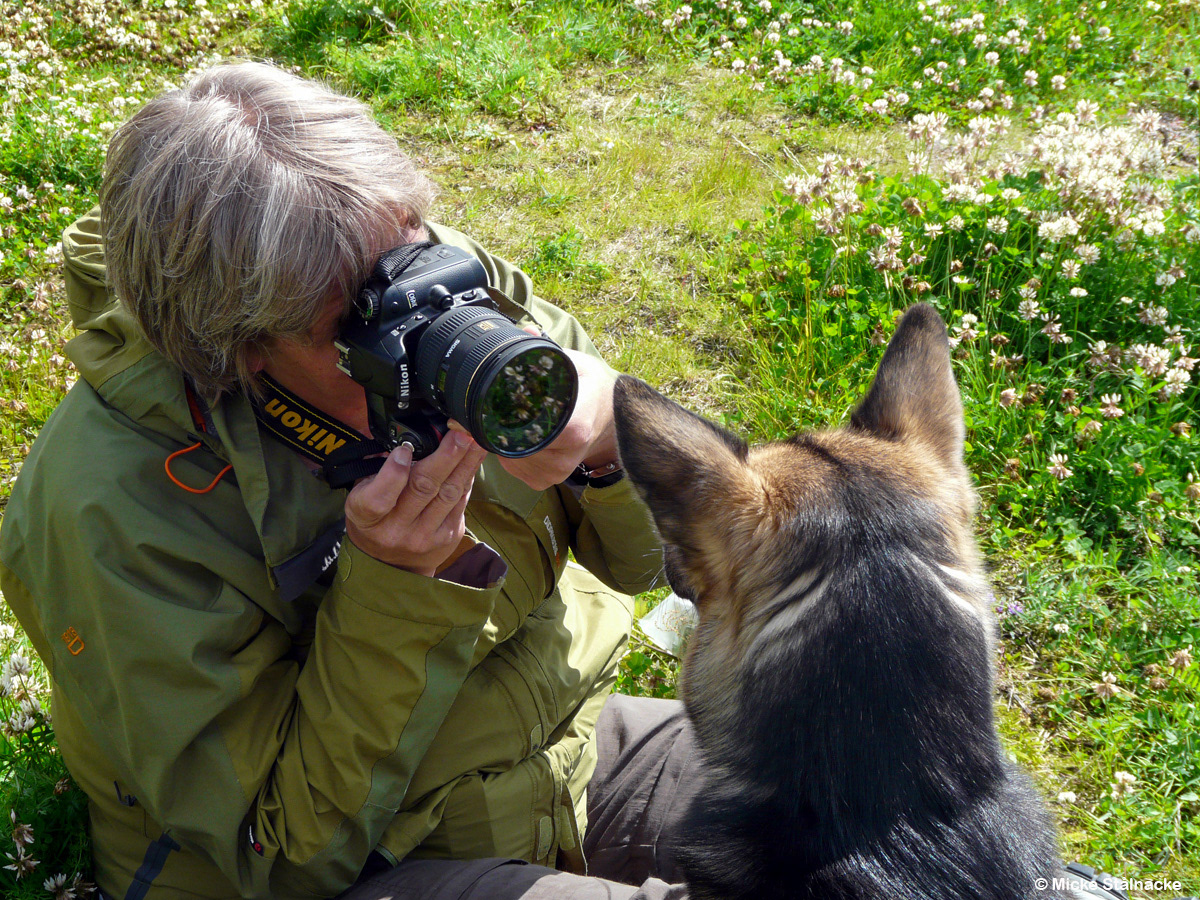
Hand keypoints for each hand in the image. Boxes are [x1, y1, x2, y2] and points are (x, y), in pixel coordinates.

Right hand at [344, 431, 487, 575]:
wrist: (392, 564)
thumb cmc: (376, 518)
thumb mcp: (362, 493)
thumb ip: (376, 467)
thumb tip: (401, 437)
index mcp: (366, 515)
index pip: (379, 497)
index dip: (394, 472)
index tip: (406, 449)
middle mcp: (395, 529)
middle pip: (423, 488)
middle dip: (445, 457)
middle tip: (460, 432)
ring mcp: (423, 536)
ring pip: (448, 493)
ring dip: (466, 463)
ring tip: (476, 438)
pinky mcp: (446, 537)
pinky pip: (460, 501)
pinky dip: (468, 477)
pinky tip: (475, 457)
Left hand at [495, 347, 618, 490]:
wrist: (611, 420)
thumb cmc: (593, 390)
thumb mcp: (576, 364)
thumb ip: (548, 350)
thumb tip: (525, 331)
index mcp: (573, 428)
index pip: (529, 428)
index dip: (506, 415)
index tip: (499, 402)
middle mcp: (564, 456)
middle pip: (512, 443)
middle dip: (500, 424)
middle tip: (500, 405)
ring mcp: (555, 473)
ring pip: (508, 457)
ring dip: (504, 439)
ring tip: (514, 418)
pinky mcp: (546, 481)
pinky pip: (513, 468)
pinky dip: (510, 452)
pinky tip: (520, 436)